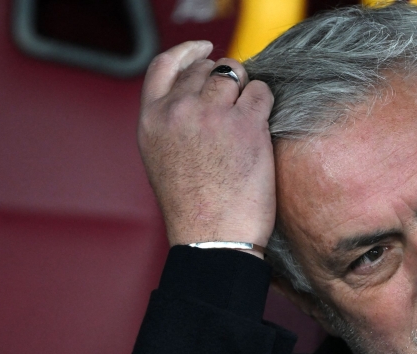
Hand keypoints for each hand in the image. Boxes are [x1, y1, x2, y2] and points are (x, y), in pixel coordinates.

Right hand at [138, 41, 275, 255]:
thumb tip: (199, 94)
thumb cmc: (192, 209)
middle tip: (234, 108)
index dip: (189, 52)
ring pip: (236, 74)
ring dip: (246, 90)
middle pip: (207, 68)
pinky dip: (264, 105)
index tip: (205, 51)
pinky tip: (259, 130)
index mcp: (152, 120)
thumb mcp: (161, 159)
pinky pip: (262, 92)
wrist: (211, 239)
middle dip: (224, 80)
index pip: (165, 65)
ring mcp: (212, 114)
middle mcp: (178, 111)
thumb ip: (172, 122)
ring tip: (247, 122)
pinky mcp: (246, 124)